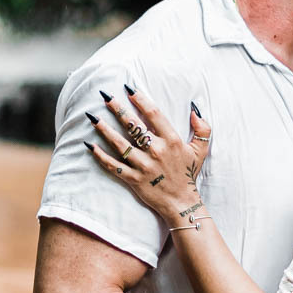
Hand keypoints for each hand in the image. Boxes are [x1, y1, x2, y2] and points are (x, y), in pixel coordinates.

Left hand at [85, 86, 210, 222]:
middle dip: (117, 109)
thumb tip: (194, 109)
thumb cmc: (189, 174)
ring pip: (120, 144)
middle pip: (133, 125)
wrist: (182, 203)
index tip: (129, 89)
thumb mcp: (200, 150)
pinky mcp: (133, 179)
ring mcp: (143, 166)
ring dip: (104, 129)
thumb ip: (202, 128)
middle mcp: (156, 151)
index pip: (153, 114)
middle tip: (105, 96)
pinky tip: (90, 146)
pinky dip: (101, 157)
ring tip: (92, 117)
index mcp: (172, 140)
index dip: (140, 99)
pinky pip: (114, 166)